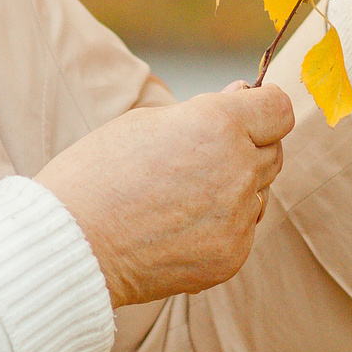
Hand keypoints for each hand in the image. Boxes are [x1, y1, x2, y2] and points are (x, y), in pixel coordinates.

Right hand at [36, 85, 295, 307]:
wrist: (72, 244)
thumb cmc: (97, 175)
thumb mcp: (145, 122)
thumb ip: (203, 111)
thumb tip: (244, 96)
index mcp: (217, 124)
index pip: (279, 109)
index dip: (262, 109)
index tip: (247, 112)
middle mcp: (238, 168)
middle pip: (273, 151)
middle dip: (246, 148)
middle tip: (196, 158)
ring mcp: (237, 217)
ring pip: (258, 193)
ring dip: (235, 188)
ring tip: (181, 196)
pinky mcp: (231, 255)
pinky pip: (241, 230)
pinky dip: (220, 226)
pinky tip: (178, 227)